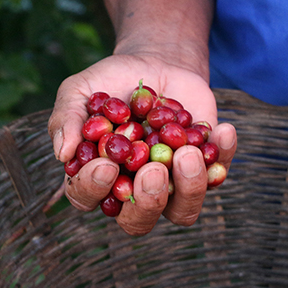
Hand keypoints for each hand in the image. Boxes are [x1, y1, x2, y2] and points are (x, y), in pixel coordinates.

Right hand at [47, 53, 236, 235]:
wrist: (155, 64)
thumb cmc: (112, 82)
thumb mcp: (80, 91)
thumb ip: (66, 118)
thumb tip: (64, 154)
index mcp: (97, 179)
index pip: (88, 199)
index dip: (94, 189)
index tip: (105, 164)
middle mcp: (133, 192)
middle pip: (138, 222)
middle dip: (146, 201)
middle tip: (152, 169)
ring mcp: (172, 187)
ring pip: (182, 212)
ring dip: (188, 187)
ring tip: (188, 151)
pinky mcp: (204, 170)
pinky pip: (217, 177)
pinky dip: (223, 157)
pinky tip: (222, 130)